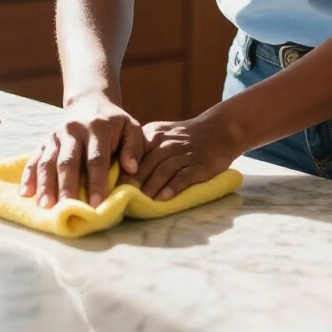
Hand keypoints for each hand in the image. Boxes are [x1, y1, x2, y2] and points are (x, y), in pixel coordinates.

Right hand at [19, 92, 144, 208]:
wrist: (91, 103)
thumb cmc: (115, 124)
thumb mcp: (131, 128)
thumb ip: (134, 148)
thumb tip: (132, 170)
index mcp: (98, 127)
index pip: (97, 158)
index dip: (97, 182)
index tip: (97, 205)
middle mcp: (74, 129)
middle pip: (69, 162)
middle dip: (68, 188)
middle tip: (67, 210)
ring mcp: (56, 135)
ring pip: (49, 161)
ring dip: (46, 185)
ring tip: (44, 207)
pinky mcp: (45, 140)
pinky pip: (34, 158)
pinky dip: (29, 176)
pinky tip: (25, 193)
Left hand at [123, 112, 237, 200]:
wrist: (219, 130)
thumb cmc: (186, 137)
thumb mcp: (162, 134)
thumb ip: (144, 147)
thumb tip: (119, 171)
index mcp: (155, 134)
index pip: (134, 152)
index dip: (122, 170)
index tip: (111, 186)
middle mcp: (168, 142)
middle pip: (146, 163)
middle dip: (133, 182)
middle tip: (120, 199)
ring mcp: (185, 153)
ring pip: (163, 170)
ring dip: (151, 187)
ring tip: (141, 202)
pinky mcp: (199, 164)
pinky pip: (184, 176)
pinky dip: (173, 187)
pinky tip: (164, 199)